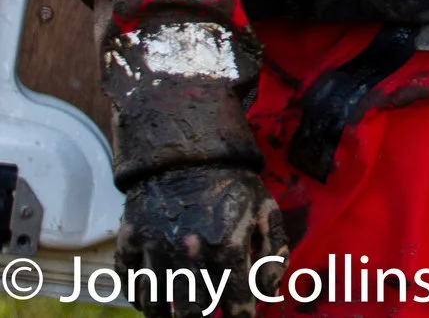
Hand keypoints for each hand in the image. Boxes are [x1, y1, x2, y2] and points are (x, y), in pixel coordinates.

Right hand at [117, 165, 285, 317]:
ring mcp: (155, 247)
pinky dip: (138, 298)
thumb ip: (274, 250)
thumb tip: (271, 291)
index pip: (236, 300)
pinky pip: (130, 283)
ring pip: (156, 304)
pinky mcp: (129, 241)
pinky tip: (151, 304)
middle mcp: (189, 251)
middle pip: (192, 312)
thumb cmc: (232, 184)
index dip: (241, 316)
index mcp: (227, 244)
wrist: (187, 151)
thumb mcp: (265, 209)